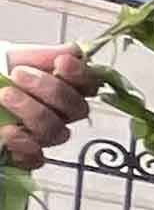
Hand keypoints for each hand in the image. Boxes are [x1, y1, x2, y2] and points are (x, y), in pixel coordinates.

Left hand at [4, 47, 103, 172]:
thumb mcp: (7, 56)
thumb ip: (40, 55)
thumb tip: (73, 51)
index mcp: (58, 85)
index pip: (88, 84)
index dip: (81, 75)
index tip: (61, 63)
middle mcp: (55, 112)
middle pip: (76, 109)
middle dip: (52, 91)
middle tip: (19, 75)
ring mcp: (39, 136)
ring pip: (57, 132)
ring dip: (34, 113)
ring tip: (4, 96)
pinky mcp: (22, 156)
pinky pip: (37, 159)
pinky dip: (25, 146)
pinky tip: (7, 132)